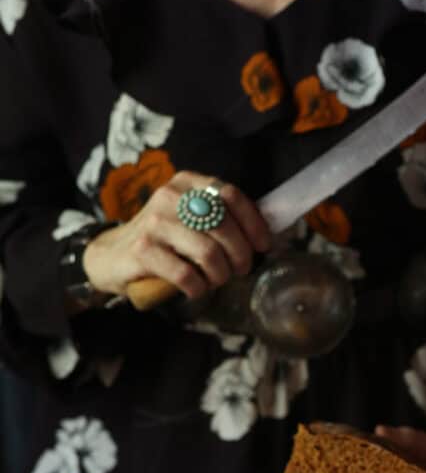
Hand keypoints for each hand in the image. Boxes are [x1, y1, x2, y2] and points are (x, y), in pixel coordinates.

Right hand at [82, 171, 272, 299]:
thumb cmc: (164, 241)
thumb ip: (221, 220)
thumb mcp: (191, 220)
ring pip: (209, 253)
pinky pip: (187, 274)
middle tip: (238, 271)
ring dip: (220, 275)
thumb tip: (266, 237)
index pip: (231, 195)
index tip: (263, 246)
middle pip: (224, 228)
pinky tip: (195, 289)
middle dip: (240, 257)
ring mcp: (155, 222)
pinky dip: (198, 287)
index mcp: (187, 184)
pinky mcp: (143, 250)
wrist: (112, 256)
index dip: (254, 223)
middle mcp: (170, 197)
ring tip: (215, 281)